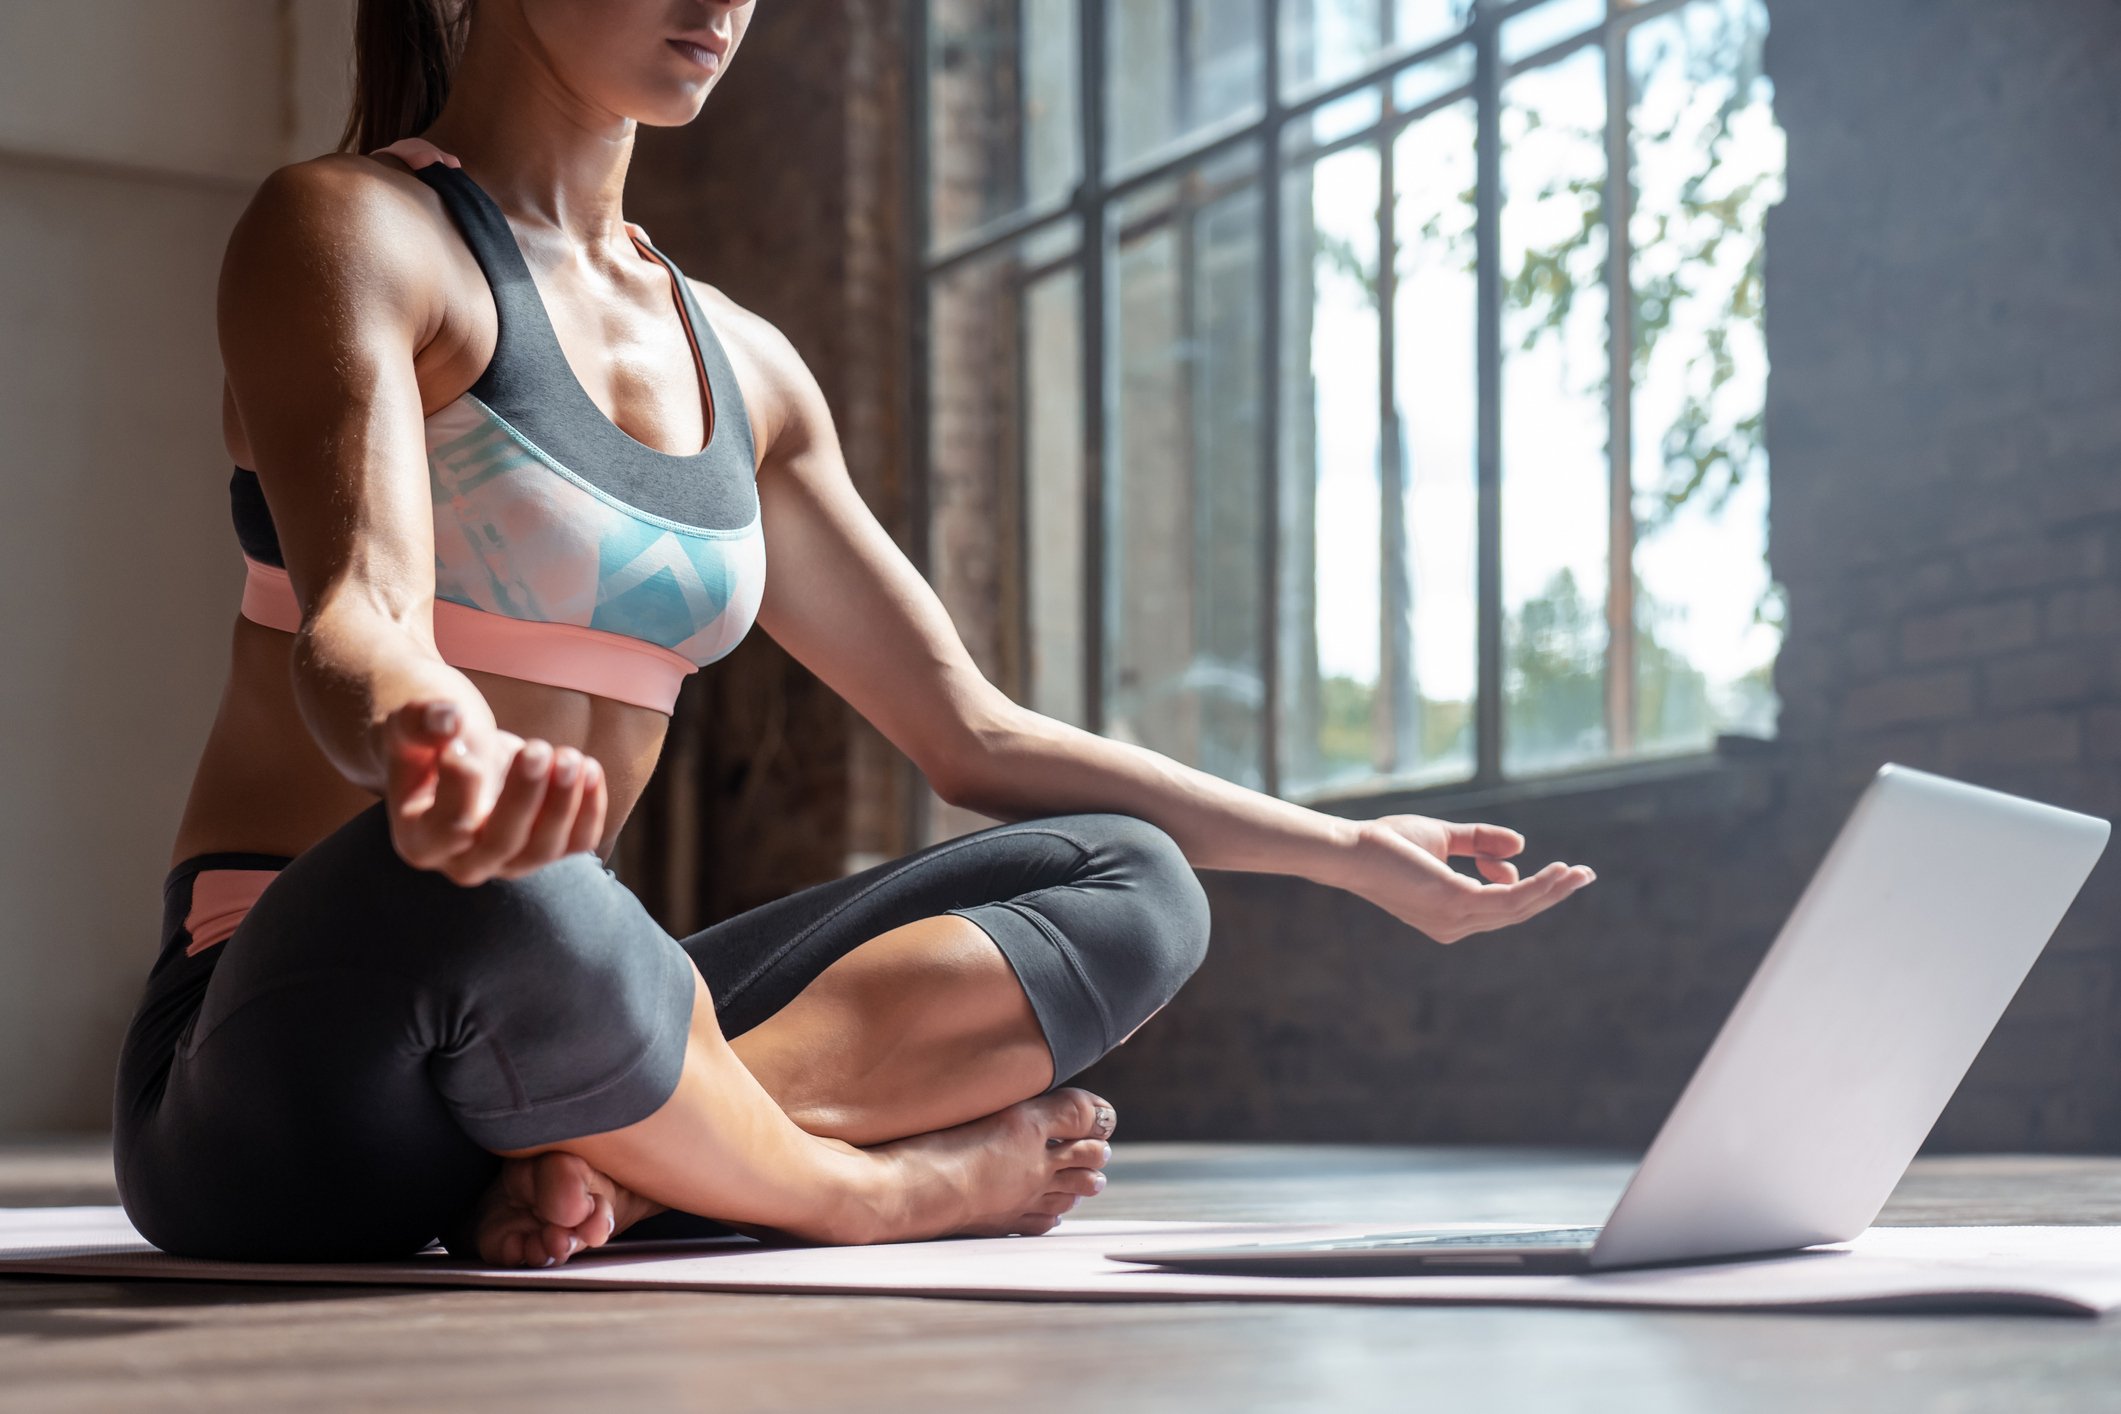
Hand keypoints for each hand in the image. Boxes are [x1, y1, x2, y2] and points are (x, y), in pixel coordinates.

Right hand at [379, 699, 608, 885]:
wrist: (457, 748)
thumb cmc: (430, 739)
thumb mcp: (411, 724)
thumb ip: (419, 721)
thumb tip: (449, 720)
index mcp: (420, 840)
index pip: (448, 829)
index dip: (461, 787)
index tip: (462, 743)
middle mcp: (463, 862)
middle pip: (501, 844)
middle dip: (524, 797)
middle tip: (536, 750)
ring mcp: (509, 860)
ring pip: (543, 848)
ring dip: (563, 802)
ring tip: (569, 756)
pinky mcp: (546, 846)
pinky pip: (577, 842)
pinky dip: (590, 809)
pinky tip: (589, 768)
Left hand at [1338, 813, 1594, 943]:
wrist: (1353, 848)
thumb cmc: (1388, 844)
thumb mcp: (1443, 840)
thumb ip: (1479, 843)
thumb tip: (1520, 847)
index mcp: (1450, 914)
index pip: (1499, 904)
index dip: (1522, 883)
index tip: (1528, 859)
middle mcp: (1454, 925)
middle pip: (1515, 911)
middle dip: (1552, 893)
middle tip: (1585, 875)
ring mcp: (1456, 919)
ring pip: (1518, 907)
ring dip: (1553, 890)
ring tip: (1580, 873)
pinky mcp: (1457, 904)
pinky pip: (1510, 897)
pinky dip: (1537, 886)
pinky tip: (1556, 871)